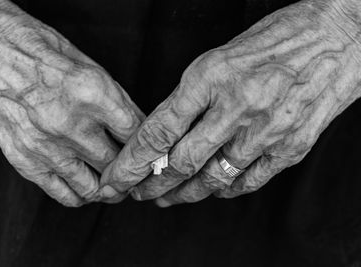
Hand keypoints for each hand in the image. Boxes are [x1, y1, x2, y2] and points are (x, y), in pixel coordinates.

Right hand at [0, 1, 143, 205]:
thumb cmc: (42, 54)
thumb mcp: (91, 67)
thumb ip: (118, 103)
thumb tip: (139, 129)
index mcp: (93, 94)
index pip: (136, 135)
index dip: (147, 145)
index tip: (149, 150)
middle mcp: (71, 124)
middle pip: (118, 164)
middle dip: (131, 170)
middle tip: (135, 169)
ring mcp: (47, 147)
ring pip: (95, 188)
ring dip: (109, 189)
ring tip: (114, 182)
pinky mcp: (27, 161)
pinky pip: (64, 194)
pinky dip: (81, 196)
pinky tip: (87, 186)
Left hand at [97, 0, 360, 205]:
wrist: (339, 36)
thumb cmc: (275, 40)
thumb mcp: (219, 58)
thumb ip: (191, 98)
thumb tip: (166, 134)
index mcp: (210, 77)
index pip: (159, 130)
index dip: (133, 160)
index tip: (117, 177)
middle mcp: (236, 106)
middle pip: (181, 161)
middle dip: (153, 184)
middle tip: (139, 193)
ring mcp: (265, 130)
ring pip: (213, 178)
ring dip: (185, 193)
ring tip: (168, 198)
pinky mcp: (291, 146)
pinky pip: (249, 181)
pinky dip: (225, 190)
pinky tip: (213, 190)